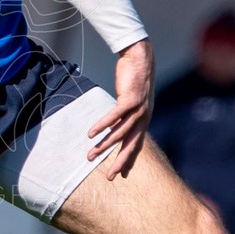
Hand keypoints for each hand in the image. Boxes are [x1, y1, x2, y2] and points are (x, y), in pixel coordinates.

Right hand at [87, 38, 154, 177]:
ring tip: (90, 154)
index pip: (136, 145)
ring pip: (120, 132)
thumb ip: (125, 114)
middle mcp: (144, 117)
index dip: (127, 160)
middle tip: (109, 176)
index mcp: (144, 120)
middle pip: (130, 144)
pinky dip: (102, 125)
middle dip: (119, 161)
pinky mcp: (130, 99)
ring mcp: (138, 109)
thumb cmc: (133, 78)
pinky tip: (91, 133)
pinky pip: (114, 116)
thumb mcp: (130, 100)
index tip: (119, 173)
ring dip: (104, 145)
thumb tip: (114, 125)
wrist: (140, 58)